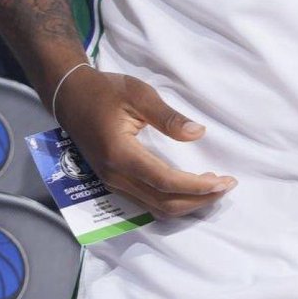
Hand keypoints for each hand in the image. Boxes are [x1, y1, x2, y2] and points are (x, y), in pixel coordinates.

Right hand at [54, 67, 236, 216]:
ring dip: (186, 203)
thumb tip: (198, 133)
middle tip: (226, 187)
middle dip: (198, 200)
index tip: (223, 181)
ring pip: (155, 207)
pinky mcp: (113, 181)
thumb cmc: (106, 91)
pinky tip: (189, 188)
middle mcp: (115, 176)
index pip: (165, 181)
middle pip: (163, 203)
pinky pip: (146, 202)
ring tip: (213, 188)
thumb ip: (168, 117)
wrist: (71, 96)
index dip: (196, 186)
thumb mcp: (139, 94)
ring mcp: (112, 182)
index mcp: (121, 154)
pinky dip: (171, 200)